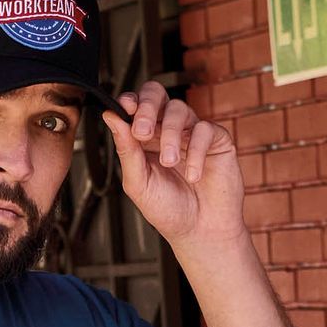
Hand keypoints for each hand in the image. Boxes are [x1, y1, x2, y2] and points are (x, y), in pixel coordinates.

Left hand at [101, 81, 245, 250]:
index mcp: (144, 139)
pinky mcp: (216, 140)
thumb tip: (110, 116)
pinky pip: (204, 129)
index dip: (131, 101)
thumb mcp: (139, 183)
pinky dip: (196, 150)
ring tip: (169, 162)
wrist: (200, 232)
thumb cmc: (169, 210)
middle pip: (157, 95)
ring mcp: (191, 133)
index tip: (125, 108)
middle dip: (148, 107)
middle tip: (143, 131)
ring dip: (170, 134)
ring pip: (179, 110)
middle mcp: (167, 130)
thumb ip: (127, 150)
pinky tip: (193, 175)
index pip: (136, 106)